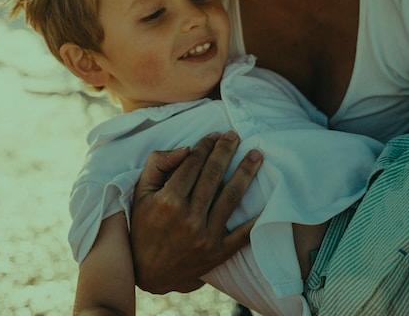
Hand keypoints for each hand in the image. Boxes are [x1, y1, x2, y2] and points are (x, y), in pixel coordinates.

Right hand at [129, 132, 262, 293]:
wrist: (149, 273)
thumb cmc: (143, 227)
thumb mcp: (140, 193)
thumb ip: (158, 165)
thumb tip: (186, 148)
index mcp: (168, 201)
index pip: (192, 164)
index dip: (205, 146)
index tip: (213, 135)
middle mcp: (188, 218)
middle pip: (213, 175)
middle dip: (226, 151)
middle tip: (235, 135)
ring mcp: (205, 236)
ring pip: (231, 197)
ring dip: (246, 173)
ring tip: (257, 155)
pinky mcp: (218, 253)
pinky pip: (243, 233)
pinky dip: (257, 217)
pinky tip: (268, 199)